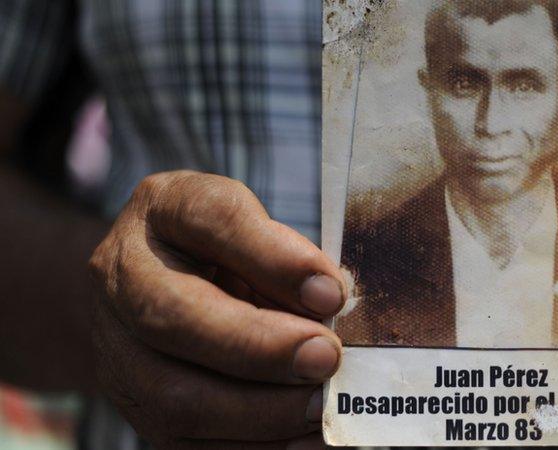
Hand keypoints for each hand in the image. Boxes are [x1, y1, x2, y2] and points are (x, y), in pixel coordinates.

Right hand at [90, 171, 342, 448]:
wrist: (155, 286)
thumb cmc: (225, 250)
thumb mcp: (259, 227)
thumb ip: (289, 256)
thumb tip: (331, 301)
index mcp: (163, 210)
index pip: (211, 218)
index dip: (272, 258)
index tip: (331, 292)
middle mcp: (122, 279)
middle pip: (174, 318)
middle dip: (259, 348)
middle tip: (326, 357)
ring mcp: (117, 351)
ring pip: (174, 397)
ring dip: (260, 411)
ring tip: (319, 406)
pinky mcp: (136, 410)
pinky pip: (189, 446)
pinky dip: (255, 448)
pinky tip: (304, 439)